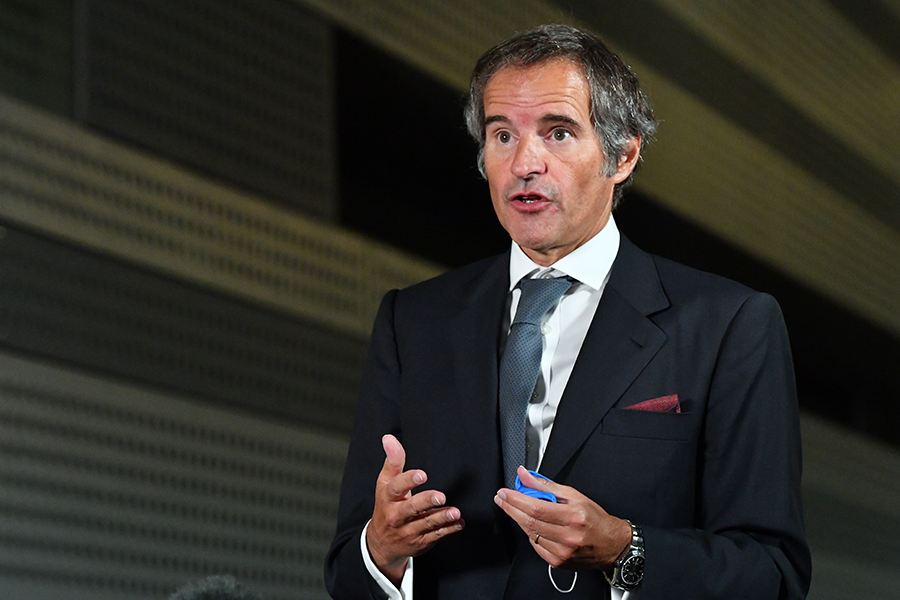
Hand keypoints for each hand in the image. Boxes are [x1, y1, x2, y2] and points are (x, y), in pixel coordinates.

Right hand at [366, 434, 464, 584]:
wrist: (381, 542)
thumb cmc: (386, 506)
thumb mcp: (385, 483)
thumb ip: (393, 461)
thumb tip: (389, 438)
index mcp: (388, 498)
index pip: (396, 488)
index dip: (408, 481)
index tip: (421, 475)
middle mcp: (397, 516)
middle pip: (411, 508)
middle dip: (426, 502)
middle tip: (440, 496)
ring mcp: (408, 530)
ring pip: (426, 524)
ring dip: (442, 518)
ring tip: (455, 512)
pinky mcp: (420, 541)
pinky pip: (435, 536)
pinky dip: (448, 530)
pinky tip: (458, 523)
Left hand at [494, 467, 630, 570]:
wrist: (612, 545)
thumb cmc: (595, 519)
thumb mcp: (574, 495)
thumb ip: (546, 486)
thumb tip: (525, 475)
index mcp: (573, 516)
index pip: (536, 508)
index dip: (516, 500)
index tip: (505, 493)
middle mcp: (568, 536)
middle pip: (529, 522)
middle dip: (511, 508)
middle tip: (502, 499)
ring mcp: (563, 552)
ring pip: (530, 534)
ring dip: (519, 520)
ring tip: (515, 508)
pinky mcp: (558, 562)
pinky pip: (536, 546)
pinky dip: (530, 534)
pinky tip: (532, 525)